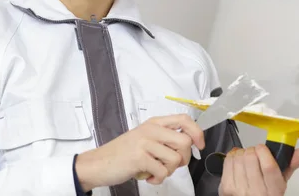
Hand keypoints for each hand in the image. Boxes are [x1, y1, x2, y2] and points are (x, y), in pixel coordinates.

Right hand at [75, 114, 204, 190]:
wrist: (98, 163)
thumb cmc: (122, 153)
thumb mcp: (144, 138)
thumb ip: (164, 137)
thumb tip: (189, 142)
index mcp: (153, 123)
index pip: (184, 119)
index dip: (197, 132)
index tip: (200, 145)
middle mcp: (150, 130)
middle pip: (185, 142)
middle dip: (183, 159)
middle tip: (170, 165)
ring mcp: (144, 142)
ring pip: (175, 159)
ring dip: (168, 171)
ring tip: (155, 170)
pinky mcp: (140, 157)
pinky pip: (163, 172)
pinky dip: (158, 179)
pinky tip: (148, 176)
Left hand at [218, 145, 298, 195]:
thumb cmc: (266, 192)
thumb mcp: (281, 181)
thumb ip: (291, 164)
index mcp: (274, 191)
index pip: (269, 167)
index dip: (263, 152)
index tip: (262, 148)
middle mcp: (256, 192)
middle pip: (250, 159)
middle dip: (252, 150)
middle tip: (255, 154)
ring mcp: (239, 190)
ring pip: (238, 158)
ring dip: (242, 153)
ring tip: (247, 159)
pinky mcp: (226, 187)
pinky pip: (228, 161)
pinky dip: (232, 156)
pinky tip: (238, 162)